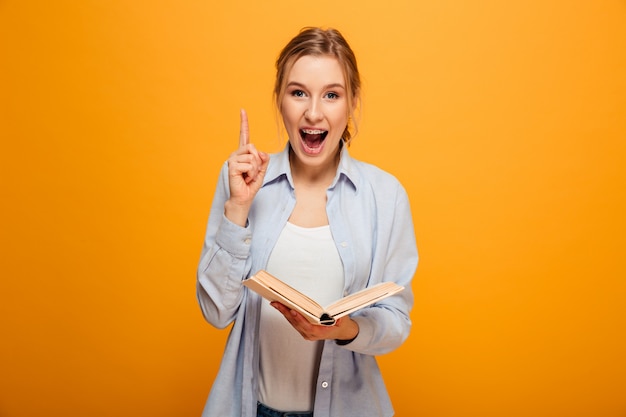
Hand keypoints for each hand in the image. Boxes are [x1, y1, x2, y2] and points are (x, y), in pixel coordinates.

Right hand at [225, 109, 268, 225]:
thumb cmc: (250, 185)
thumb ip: (263, 160)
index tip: (242, 110)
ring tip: (248, 177)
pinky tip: (245, 179)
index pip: (244, 135)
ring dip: (255, 170)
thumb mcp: (261, 171)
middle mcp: (236, 154)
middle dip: (258, 162)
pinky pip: (249, 165)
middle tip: (252, 173)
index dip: (244, 122)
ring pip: (252, 157)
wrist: (243, 198)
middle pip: (253, 148)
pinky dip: (251, 174)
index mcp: (244, 153)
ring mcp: (233, 159)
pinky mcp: (232, 166)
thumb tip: (261, 152)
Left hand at [270, 302, 359, 341]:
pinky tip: (281, 307)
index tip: (293, 311)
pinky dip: (287, 314)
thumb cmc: (340, 324)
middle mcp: (310, 334)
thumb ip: (339, 318)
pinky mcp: (303, 330)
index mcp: (319, 332)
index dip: (299, 319)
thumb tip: (335, 316)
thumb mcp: (342, 320)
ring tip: (275, 303)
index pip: (307, 326)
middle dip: (286, 312)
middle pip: (296, 323)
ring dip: (284, 312)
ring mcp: (305, 333)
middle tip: (277, 303)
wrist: (340, 332)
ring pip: (292, 322)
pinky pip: (293, 322)